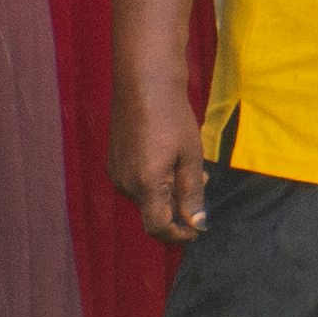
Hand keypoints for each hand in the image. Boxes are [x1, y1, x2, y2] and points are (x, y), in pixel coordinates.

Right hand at [114, 79, 210, 245]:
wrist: (144, 82)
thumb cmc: (172, 116)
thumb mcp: (191, 155)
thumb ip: (192, 192)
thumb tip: (197, 223)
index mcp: (144, 184)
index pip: (158, 227)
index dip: (178, 234)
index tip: (197, 230)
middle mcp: (125, 183)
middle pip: (154, 211)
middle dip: (179, 207)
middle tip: (202, 182)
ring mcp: (116, 172)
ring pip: (147, 196)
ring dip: (169, 191)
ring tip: (189, 165)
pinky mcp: (115, 161)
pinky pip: (137, 182)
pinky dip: (156, 179)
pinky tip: (170, 158)